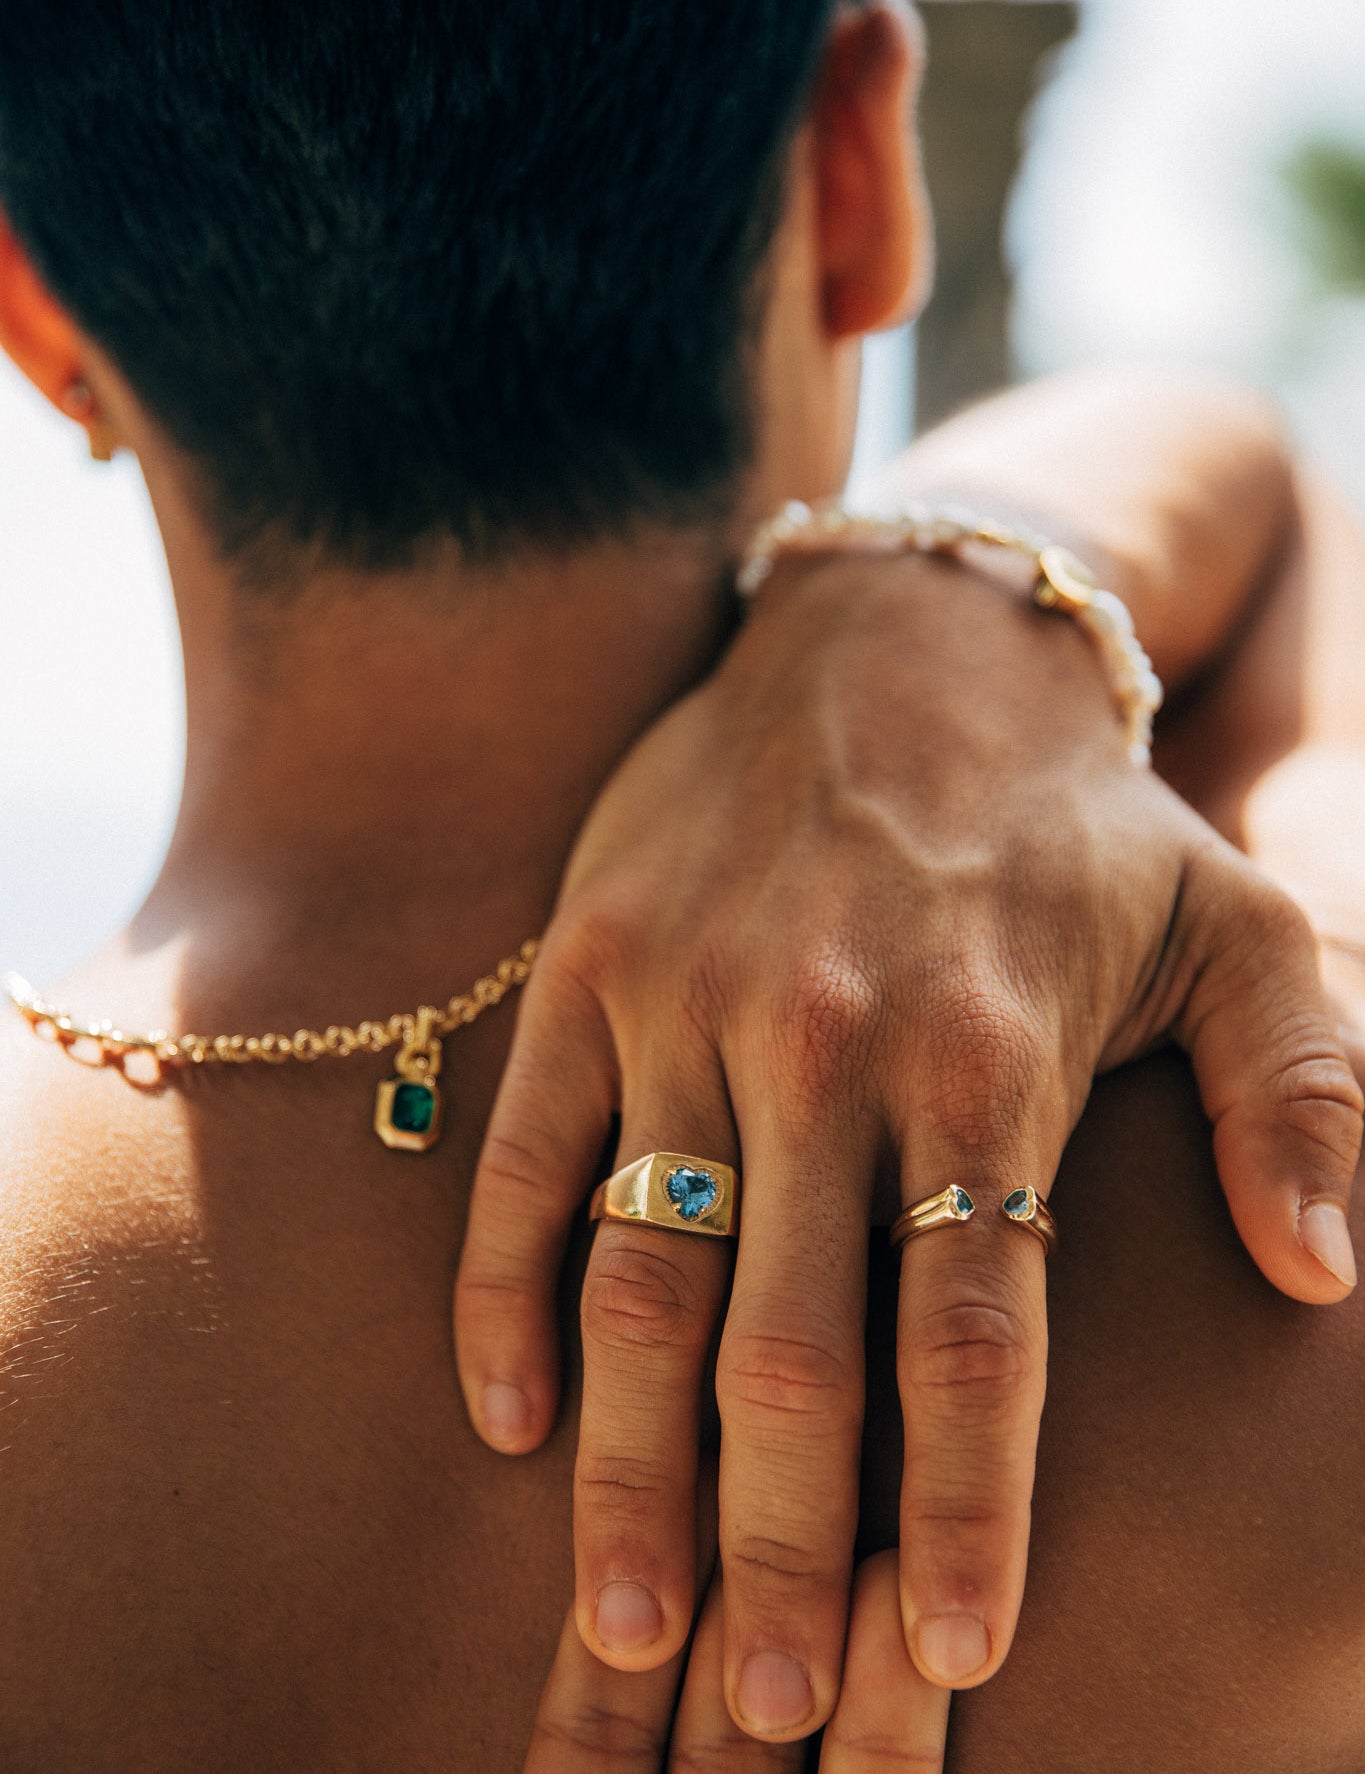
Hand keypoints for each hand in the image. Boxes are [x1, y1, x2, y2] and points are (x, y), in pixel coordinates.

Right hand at [456, 549, 1361, 1737]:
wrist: (898, 641)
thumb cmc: (1071, 814)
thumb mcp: (1232, 923)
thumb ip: (1301, 1092)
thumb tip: (1325, 1276)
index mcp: (986, 1051)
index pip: (976, 1327)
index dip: (966, 1503)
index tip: (953, 1655)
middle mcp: (821, 1043)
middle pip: (789, 1344)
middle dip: (778, 1542)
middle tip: (764, 1709)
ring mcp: (684, 1006)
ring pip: (637, 1277)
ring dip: (627, 1466)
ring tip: (624, 1620)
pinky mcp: (585, 971)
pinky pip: (521, 1161)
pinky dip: (502, 1298)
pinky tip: (508, 1419)